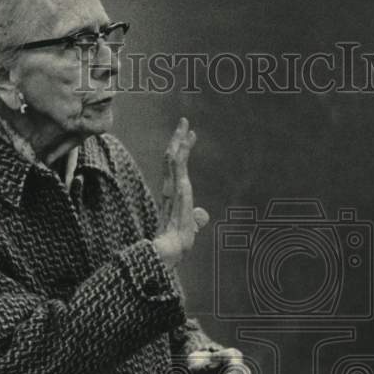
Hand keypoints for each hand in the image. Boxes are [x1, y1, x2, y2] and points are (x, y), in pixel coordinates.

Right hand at [153, 118, 209, 266]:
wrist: (170, 250)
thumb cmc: (178, 243)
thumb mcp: (191, 227)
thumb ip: (196, 219)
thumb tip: (203, 215)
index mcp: (172, 195)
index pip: (175, 169)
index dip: (181, 152)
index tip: (188, 137)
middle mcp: (169, 188)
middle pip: (172, 158)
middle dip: (178, 139)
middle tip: (185, 122)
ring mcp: (171, 187)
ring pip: (173, 157)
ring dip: (179, 139)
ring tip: (185, 123)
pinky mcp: (176, 189)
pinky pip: (177, 164)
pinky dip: (180, 150)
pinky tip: (183, 138)